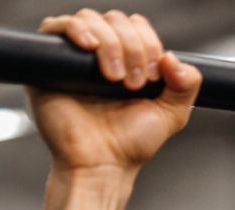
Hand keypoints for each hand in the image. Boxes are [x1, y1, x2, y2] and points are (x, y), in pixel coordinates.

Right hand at [30, 10, 202, 173]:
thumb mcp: (171, 114)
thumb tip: (173, 58)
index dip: (148, 42)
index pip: (136, 26)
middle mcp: (99, 55)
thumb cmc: (129, 144)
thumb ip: (186, 85)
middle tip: (134, 83)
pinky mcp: (47, 65)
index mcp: (126, 60)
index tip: (152, 77)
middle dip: (132, 46)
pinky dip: (75, 29)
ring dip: (111, 43)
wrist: (101, 165)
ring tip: (115, 79)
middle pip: (115, 19)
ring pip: (90, 19)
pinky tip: (90, 48)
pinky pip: (55, 28)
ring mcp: (73, 59)